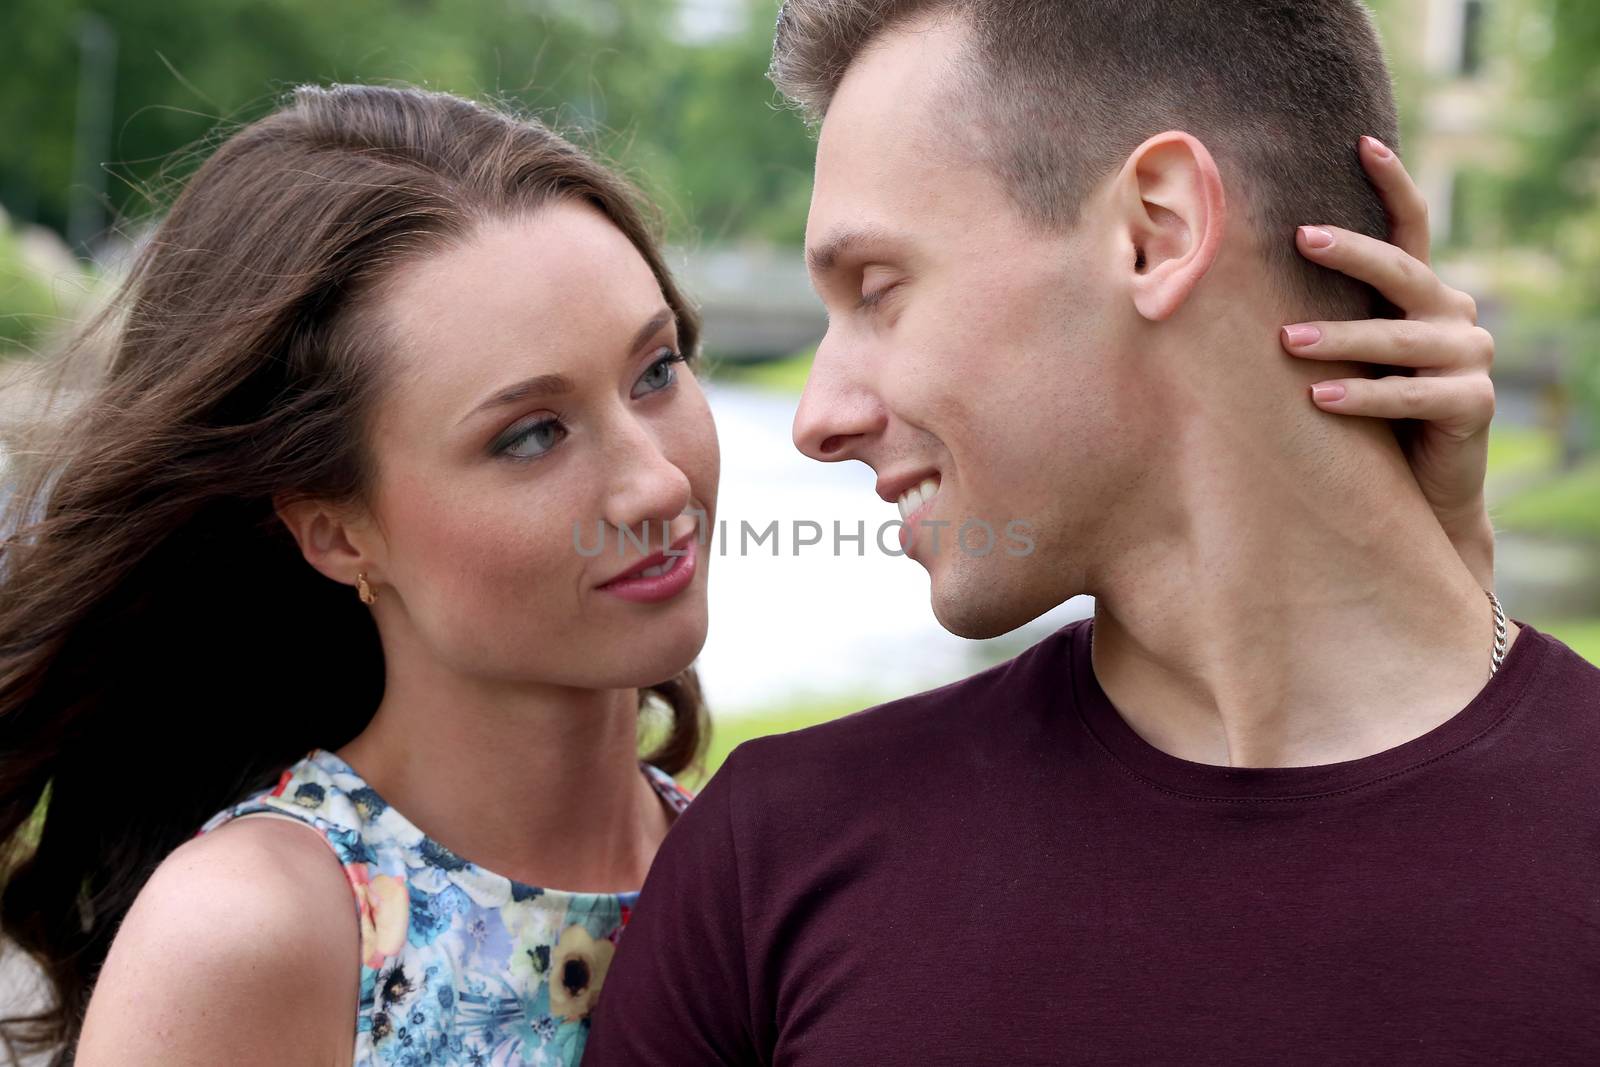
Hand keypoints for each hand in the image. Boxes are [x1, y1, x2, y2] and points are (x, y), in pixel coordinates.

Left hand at [1280, 135, 1496, 589]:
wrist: (1417, 496)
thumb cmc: (1363, 420)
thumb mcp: (1340, 359)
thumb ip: (1313, 316)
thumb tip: (1221, 279)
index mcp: (1424, 295)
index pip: (1412, 228)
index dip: (1392, 183)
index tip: (1360, 140)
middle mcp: (1454, 315)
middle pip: (1403, 271)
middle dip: (1350, 252)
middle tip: (1299, 236)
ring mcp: (1470, 357)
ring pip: (1402, 336)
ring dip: (1343, 338)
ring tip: (1288, 342)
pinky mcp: (1473, 404)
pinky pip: (1414, 394)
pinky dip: (1366, 395)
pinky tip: (1320, 398)